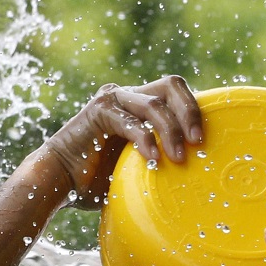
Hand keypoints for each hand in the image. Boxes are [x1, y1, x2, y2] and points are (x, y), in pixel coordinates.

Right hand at [40, 75, 203, 207]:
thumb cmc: (100, 179)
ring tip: (178, 158)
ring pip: (155, 104)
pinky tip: (153, 161)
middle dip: (190, 111)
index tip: (205, 143)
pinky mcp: (99, 111)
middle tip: (198, 142)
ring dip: (172, 131)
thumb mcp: (140, 165)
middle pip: (171, 85)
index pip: (177, 93)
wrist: (60, 181)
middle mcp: (129, 95)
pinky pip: (132, 122)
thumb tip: (199, 172)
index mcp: (141, 104)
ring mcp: (114, 100)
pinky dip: (146, 141)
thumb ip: (162, 157)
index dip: (195, 111)